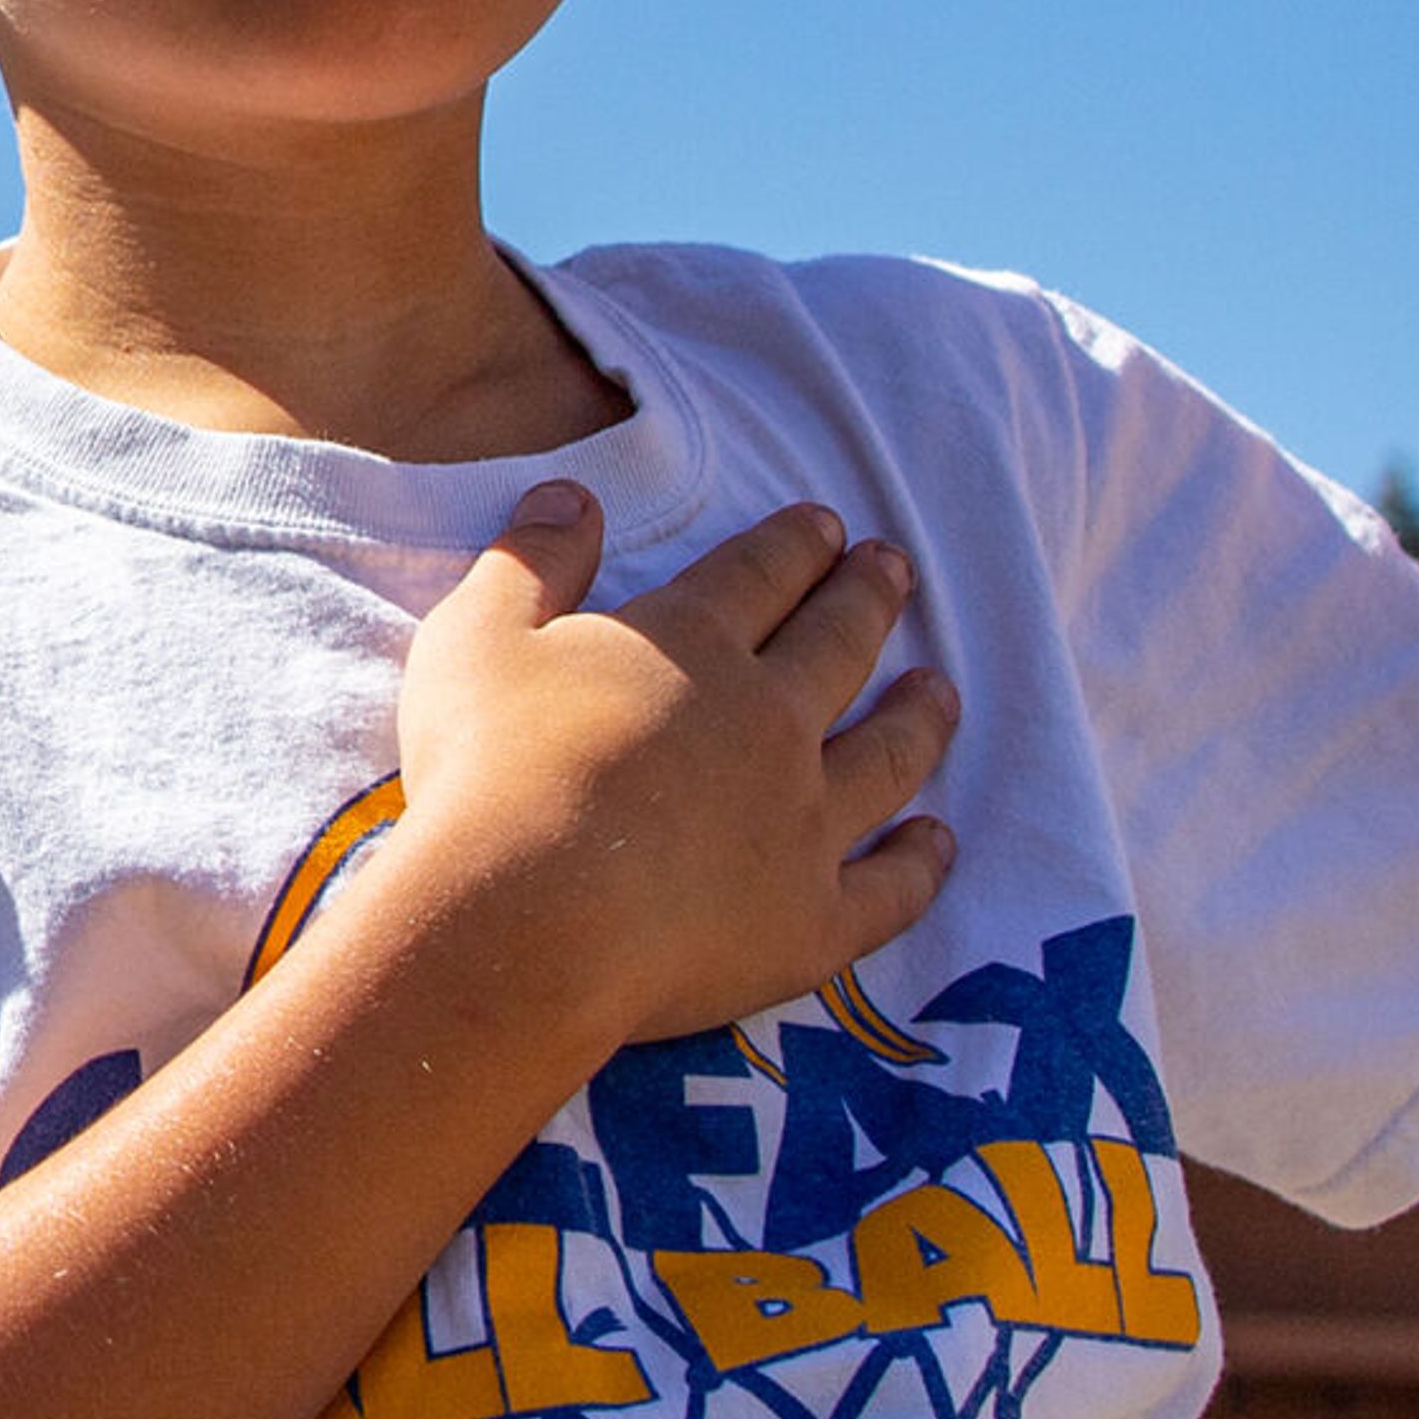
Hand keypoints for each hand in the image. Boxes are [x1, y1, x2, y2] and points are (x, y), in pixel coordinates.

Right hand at [390, 489, 957, 1046]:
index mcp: (693, 646)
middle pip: (838, 644)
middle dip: (868, 597)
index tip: (828, 524)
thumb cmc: (485, 773)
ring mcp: (803, 823)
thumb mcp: (477, 638)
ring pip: (887, 753)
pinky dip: (920, 864)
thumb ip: (531, 560)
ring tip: (941, 689)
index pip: (762, 574)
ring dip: (920, 715)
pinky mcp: (809, 922)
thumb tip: (575, 496)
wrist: (519, 922)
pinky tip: (937, 843)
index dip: (797, 544)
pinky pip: (888, 890)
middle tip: (895, 567)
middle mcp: (770, 721)